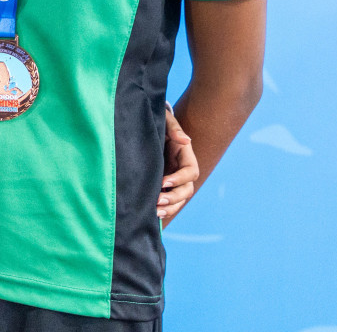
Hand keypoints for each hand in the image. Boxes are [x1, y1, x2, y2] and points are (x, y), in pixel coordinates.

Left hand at [160, 103, 198, 225]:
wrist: (146, 127)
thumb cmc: (157, 122)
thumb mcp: (165, 120)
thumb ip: (173, 127)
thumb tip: (185, 140)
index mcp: (185, 156)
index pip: (190, 171)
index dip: (179, 179)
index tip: (163, 182)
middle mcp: (182, 170)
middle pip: (187, 189)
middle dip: (174, 197)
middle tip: (158, 200)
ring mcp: (174, 179)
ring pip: (179, 199)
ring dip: (170, 207)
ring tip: (155, 212)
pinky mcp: (164, 185)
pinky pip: (169, 201)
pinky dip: (164, 209)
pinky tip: (151, 214)